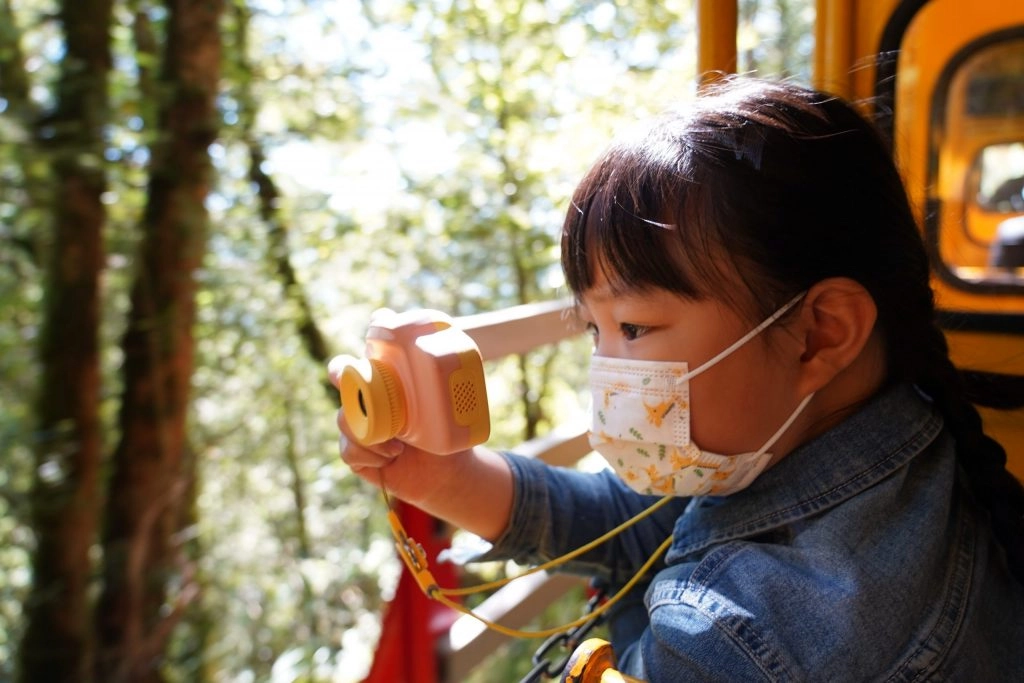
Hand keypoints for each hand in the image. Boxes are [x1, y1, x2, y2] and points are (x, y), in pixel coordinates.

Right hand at [329, 356, 513, 538]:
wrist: (444, 472)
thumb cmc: (445, 432)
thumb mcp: (439, 407)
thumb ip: (430, 387)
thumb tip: (438, 368)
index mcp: (380, 383)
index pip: (347, 368)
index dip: (342, 368)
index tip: (354, 372)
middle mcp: (364, 404)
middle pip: (343, 394)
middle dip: (357, 404)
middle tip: (377, 413)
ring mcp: (357, 428)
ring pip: (344, 422)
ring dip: (371, 435)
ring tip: (398, 446)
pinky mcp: (355, 453)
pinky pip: (349, 450)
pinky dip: (371, 456)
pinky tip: (389, 459)